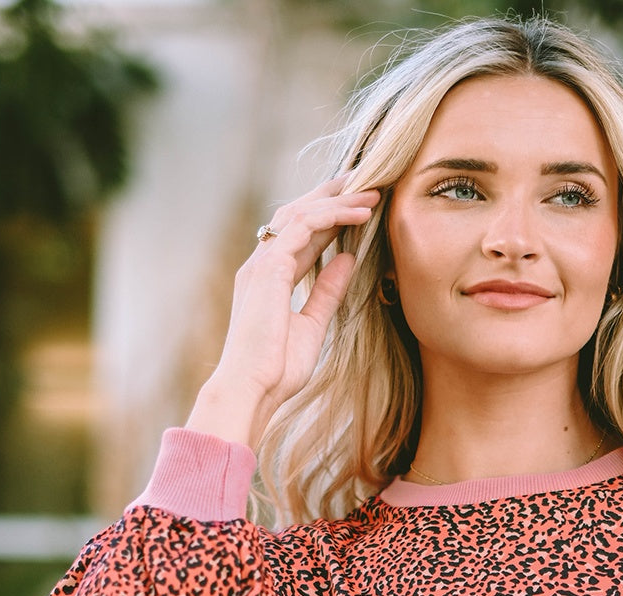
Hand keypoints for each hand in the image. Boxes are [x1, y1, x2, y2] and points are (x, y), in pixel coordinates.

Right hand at [186, 176, 379, 447]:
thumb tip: (347, 260)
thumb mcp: (312, 325)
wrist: (251, 389)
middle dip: (332, 194)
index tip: (360, 204)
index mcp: (270, 278)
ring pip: (301, 214)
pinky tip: (359, 213)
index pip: (302, 235)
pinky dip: (332, 216)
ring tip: (370, 191)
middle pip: (298, 213)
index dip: (331, 216)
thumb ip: (326, 290)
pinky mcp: (268, 268)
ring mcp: (262, 263)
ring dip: (338, 200)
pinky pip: (302, 228)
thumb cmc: (276, 369)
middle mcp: (262, 263)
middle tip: (365, 180)